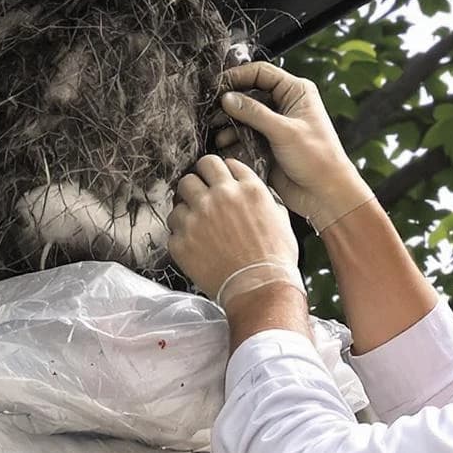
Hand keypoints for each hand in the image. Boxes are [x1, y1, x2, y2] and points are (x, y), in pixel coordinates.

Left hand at [168, 155, 299, 307]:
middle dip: (198, 182)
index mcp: (246, 188)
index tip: (217, 180)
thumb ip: (261, 197)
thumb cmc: (274, 259)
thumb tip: (248, 190)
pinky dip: (181, 234)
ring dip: (186, 206)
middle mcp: (220, 197)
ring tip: (195, 220)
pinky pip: (173, 227)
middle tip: (200, 195)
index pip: (222, 163)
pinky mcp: (182, 240)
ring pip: (179, 196)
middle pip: (195, 172)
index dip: (218, 172)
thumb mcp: (280, 217)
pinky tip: (194, 243)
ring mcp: (197, 218)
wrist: (260, 289)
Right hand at [217, 63, 374, 229]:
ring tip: (217, 130)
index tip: (218, 85)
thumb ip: (254, 113)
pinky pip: (244, 135)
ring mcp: (275, 125)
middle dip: (231, 102)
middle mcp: (285, 105)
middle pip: (249, 93)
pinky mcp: (267, 143)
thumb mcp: (285, 131)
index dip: (238, 76)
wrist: (324, 194)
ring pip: (244, 115)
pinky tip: (225, 144)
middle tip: (214, 111)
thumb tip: (228, 98)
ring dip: (230, 122)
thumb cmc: (319, 159)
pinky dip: (234, 138)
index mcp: (296, 92)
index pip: (261, 73)